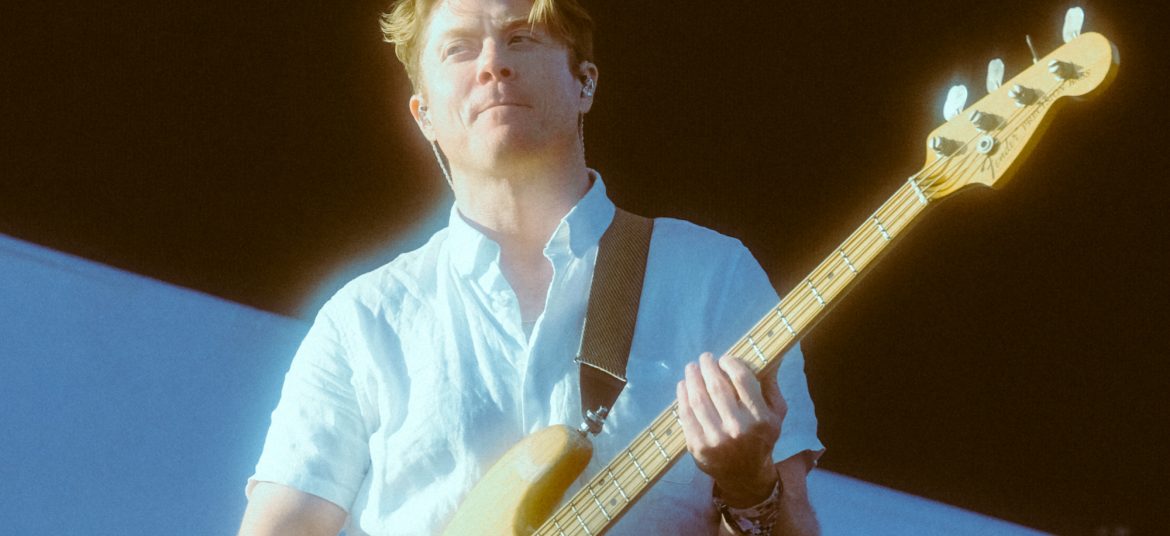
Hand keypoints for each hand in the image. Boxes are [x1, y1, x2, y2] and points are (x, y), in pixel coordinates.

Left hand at [676, 352, 786, 506]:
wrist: (745, 474)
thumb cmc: (761, 438)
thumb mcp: (776, 414)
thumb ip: (771, 385)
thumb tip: (769, 357)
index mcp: (760, 418)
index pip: (742, 380)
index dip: (730, 363)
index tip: (724, 359)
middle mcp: (738, 428)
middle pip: (716, 387)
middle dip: (708, 367)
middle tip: (704, 358)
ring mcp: (715, 439)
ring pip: (698, 399)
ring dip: (692, 378)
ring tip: (692, 369)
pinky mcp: (697, 446)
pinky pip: (686, 414)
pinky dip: (682, 396)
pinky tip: (683, 386)